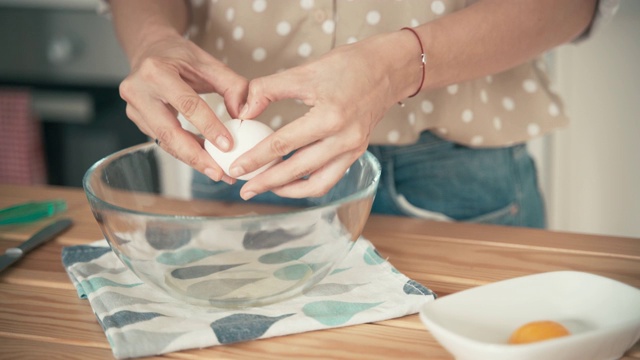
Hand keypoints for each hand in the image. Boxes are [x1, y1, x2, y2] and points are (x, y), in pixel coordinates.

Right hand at [119, 31, 247, 182]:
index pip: (186, 104)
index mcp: (156, 72)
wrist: (150, 50)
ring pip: (166, 142)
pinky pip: (164, 141)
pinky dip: (186, 152)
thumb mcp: (209, 63)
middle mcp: (138, 91)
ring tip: (219, 172)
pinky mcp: (137, 121)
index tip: (228, 146)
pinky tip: (206, 161)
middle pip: (169, 133)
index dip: (208, 127)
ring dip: (193, 159)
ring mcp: (133, 109)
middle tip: (220, 173)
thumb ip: (232, 86)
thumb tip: (245, 115)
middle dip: (196, 157)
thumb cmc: (180, 57)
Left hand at [231, 31, 419, 198]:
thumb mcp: (305, 72)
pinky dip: (309, 184)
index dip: (256, 158)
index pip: (283, 144)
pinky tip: (292, 180)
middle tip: (245, 189)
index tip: (237, 168)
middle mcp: (343, 139)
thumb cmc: (349, 66)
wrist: (389, 69)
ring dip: (290, 190)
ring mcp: (353, 149)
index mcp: (329, 117)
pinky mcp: (357, 152)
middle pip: (298, 170)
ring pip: (317, 184)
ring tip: (268, 188)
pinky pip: (330, 178)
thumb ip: (269, 90)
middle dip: (267, 183)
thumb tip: (244, 111)